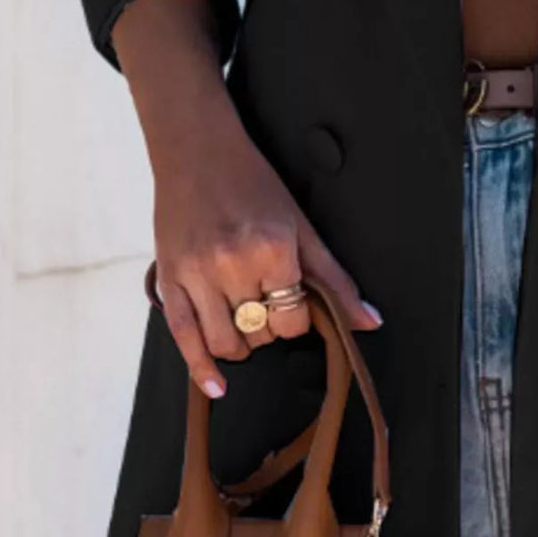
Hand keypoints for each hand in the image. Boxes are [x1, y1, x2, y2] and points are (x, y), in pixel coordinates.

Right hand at [151, 112, 382, 399]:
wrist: (197, 151)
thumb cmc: (253, 183)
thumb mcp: (301, 226)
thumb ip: (335, 279)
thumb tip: (369, 321)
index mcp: (271, 249)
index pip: (293, 320)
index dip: (298, 320)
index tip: (295, 304)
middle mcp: (232, 264)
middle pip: (260, 333)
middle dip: (270, 329)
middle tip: (269, 304)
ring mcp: (196, 273)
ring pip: (224, 342)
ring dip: (241, 346)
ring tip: (247, 325)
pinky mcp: (168, 277)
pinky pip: (182, 336)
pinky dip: (200, 367)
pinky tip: (215, 384)